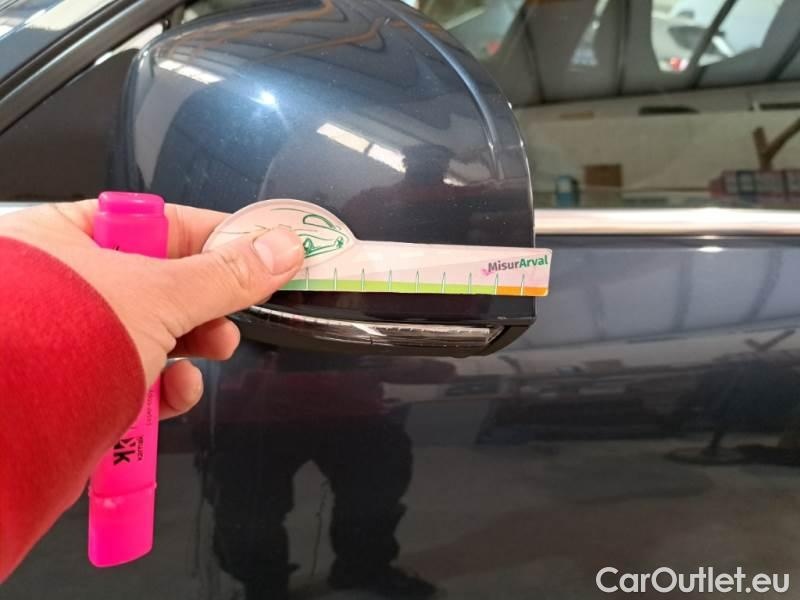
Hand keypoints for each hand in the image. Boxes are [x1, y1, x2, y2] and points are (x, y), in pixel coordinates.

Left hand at [0, 199, 302, 417]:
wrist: (7, 433)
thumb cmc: (47, 343)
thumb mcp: (158, 295)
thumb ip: (227, 274)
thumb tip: (279, 251)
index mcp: (68, 237)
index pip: (161, 224)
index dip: (216, 237)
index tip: (258, 251)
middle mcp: (66, 285)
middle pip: (163, 284)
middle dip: (207, 304)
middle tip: (238, 308)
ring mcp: (72, 339)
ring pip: (155, 334)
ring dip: (192, 348)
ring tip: (212, 352)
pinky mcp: (80, 385)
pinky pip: (137, 377)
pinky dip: (165, 387)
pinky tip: (175, 392)